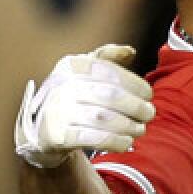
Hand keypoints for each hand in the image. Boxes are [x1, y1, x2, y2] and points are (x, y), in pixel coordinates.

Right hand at [14, 44, 154, 168]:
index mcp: (71, 66)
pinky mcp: (56, 136)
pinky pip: (93, 139)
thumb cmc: (75, 97)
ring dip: (128, 125)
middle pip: (110, 95)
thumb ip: (108, 58)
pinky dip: (115, 141)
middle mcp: (61, 86)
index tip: (148, 95)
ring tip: (139, 129)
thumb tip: (129, 52)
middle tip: (149, 114)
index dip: (135, 84)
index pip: (109, 71)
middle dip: (136, 106)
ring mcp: (56, 111)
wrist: (43, 130)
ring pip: (103, 118)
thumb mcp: (86, 72)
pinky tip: (126, 141)